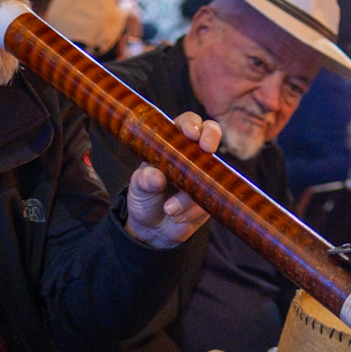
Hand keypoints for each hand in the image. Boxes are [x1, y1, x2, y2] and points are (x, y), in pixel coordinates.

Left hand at [125, 112, 219, 247]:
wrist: (153, 228)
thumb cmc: (145, 197)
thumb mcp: (139, 187)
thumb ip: (145, 180)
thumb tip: (157, 176)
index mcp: (172, 144)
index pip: (186, 124)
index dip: (191, 124)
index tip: (191, 134)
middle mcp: (192, 155)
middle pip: (211, 133)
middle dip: (211, 137)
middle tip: (206, 149)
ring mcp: (204, 175)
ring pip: (211, 174)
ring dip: (190, 196)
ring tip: (169, 209)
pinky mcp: (211, 196)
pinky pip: (209, 200)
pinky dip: (192, 211)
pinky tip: (177, 217)